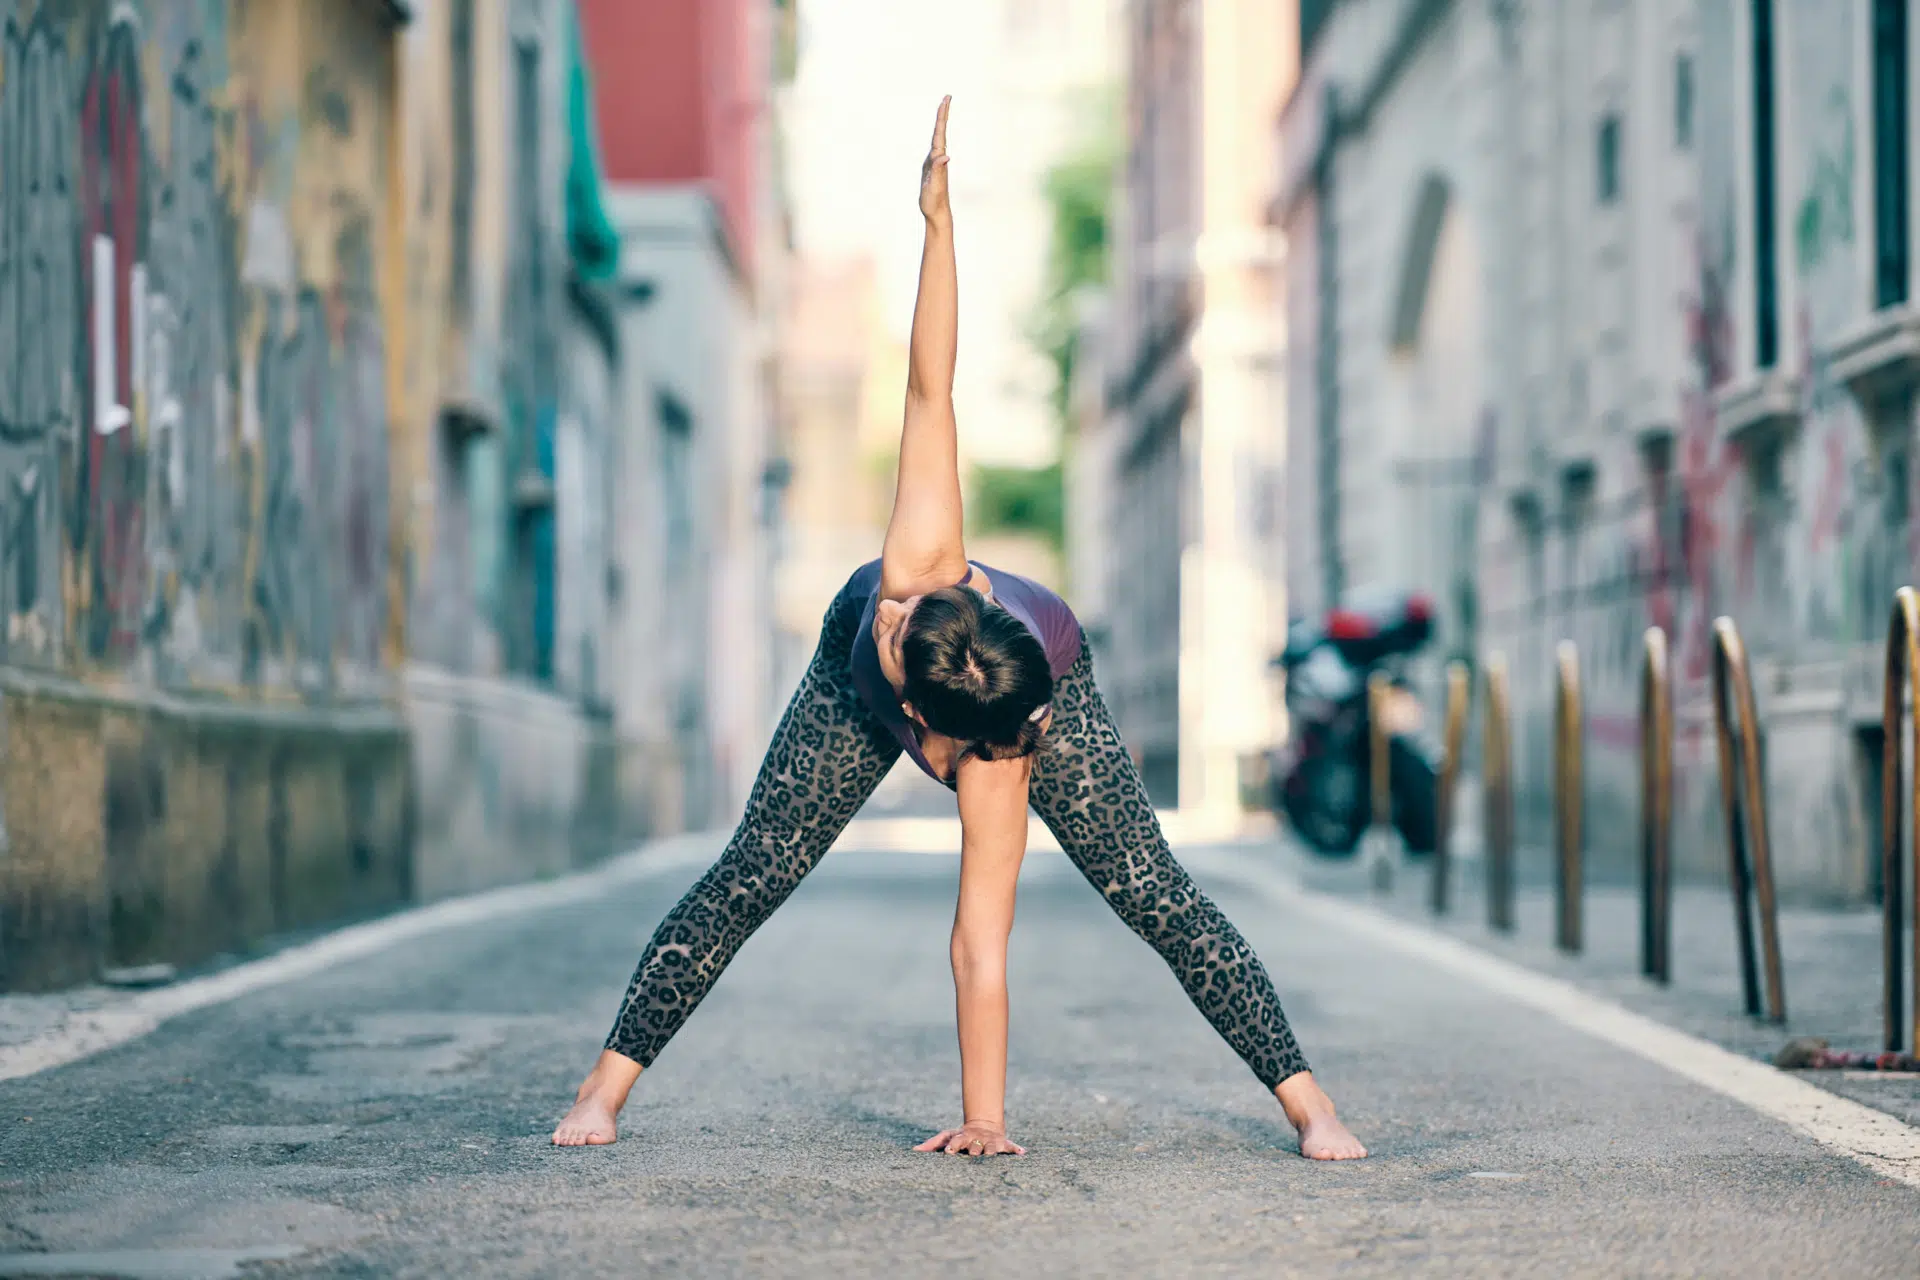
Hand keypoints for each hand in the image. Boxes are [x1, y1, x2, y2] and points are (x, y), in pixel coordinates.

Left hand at [915, 1119, 1024, 1156]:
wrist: (983, 1125)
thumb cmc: (961, 1136)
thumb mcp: (946, 1137)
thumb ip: (931, 1145)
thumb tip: (912, 1151)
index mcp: (962, 1138)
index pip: (956, 1142)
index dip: (953, 1146)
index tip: (949, 1152)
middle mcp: (977, 1140)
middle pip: (975, 1146)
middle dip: (974, 1151)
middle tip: (973, 1156)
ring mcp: (990, 1141)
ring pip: (991, 1148)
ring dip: (991, 1152)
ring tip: (992, 1156)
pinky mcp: (1002, 1143)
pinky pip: (1011, 1147)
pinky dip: (1016, 1149)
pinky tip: (1022, 1153)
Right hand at [918, 96, 950, 222]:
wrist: (937, 213)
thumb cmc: (935, 201)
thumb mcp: (934, 185)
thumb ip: (938, 170)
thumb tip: (945, 156)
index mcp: (938, 159)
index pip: (940, 133)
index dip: (942, 117)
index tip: (945, 101)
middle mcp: (939, 158)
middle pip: (940, 132)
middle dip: (943, 114)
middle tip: (947, 97)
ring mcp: (935, 162)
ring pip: (938, 138)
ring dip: (940, 123)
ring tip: (942, 109)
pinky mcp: (931, 168)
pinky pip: (933, 147)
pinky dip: (934, 137)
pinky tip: (936, 136)